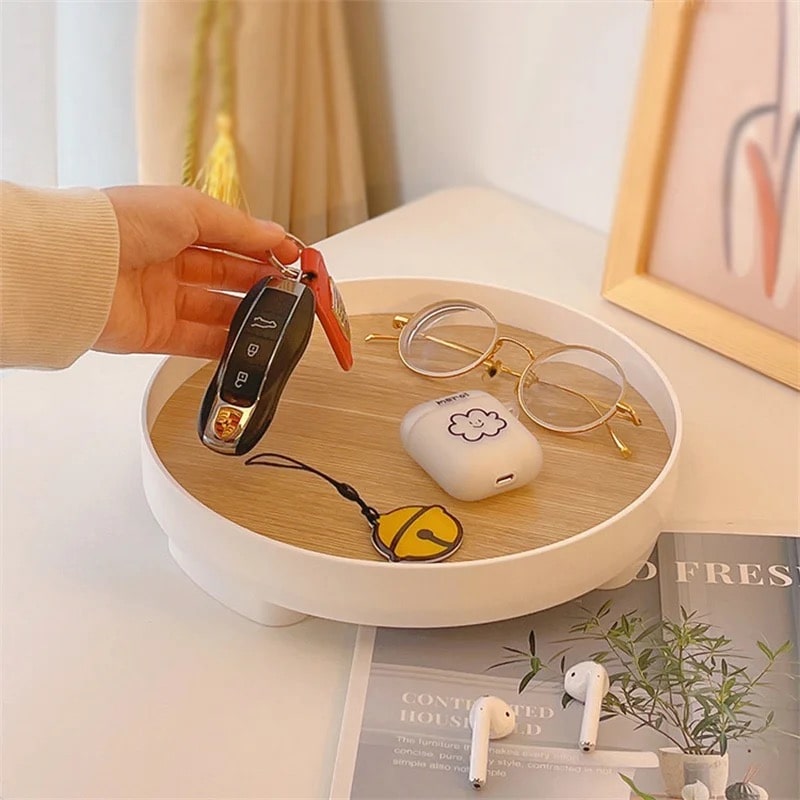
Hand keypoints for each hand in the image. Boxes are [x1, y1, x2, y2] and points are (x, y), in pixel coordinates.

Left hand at [94, 185, 299, 358]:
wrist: (79, 268)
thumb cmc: (122, 225)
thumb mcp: (191, 210)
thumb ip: (238, 227)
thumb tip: (276, 235)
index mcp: (173, 227)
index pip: (228, 238)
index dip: (261, 247)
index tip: (291, 258)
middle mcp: (167, 263)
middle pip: (225, 276)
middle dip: (259, 282)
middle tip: (288, 290)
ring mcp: (162, 300)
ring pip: (217, 311)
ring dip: (248, 314)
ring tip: (276, 317)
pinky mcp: (156, 334)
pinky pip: (199, 342)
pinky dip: (226, 344)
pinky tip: (250, 343)